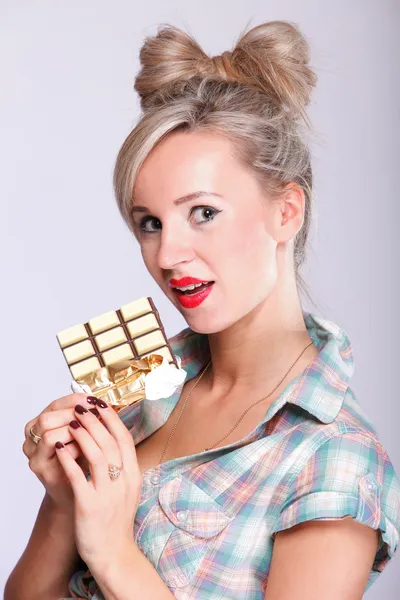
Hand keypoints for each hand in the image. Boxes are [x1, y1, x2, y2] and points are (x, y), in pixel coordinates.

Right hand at [23, 393, 102, 512]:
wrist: (75, 492)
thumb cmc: (80, 460)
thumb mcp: (81, 435)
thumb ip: (84, 419)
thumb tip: (101, 402)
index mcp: (40, 425)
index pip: (54, 405)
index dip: (74, 400)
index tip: (93, 400)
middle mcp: (32, 439)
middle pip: (47, 418)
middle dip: (71, 414)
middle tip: (93, 414)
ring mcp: (34, 456)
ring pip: (49, 435)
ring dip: (73, 431)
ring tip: (93, 432)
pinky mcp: (42, 470)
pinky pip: (58, 453)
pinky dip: (75, 447)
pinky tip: (89, 448)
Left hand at [54, 396, 142, 568]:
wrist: (114, 553)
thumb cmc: (117, 518)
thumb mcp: (128, 488)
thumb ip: (123, 464)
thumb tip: (114, 437)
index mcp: (133, 474)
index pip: (125, 438)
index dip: (112, 418)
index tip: (100, 404)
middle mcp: (123, 481)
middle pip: (110, 442)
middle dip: (95, 421)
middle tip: (82, 407)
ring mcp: (108, 494)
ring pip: (98, 456)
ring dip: (84, 435)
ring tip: (72, 422)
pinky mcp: (90, 506)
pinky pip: (78, 477)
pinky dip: (70, 459)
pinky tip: (61, 447)